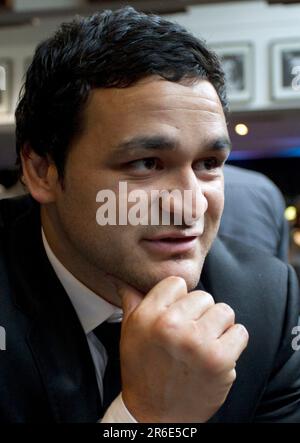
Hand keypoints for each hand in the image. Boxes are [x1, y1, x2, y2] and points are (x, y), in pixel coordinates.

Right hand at [114, 276, 248, 422]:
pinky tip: (217, 355)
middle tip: (189, 336)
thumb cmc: (142, 370)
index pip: (177, 283)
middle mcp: (171, 326)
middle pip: (203, 296)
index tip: (177, 316)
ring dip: (218, 327)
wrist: (156, 416)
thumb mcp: (130, 333)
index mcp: (148, 316)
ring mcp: (197, 342)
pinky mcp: (220, 359)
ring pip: (224, 311)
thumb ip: (131, 300)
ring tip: (204, 344)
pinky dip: (233, 343)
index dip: (179, 299)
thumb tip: (121, 278)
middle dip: (199, 314)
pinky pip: (240, 332)